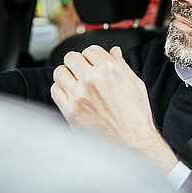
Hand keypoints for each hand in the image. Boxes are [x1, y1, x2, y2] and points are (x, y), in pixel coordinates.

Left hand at [50, 45, 176, 172]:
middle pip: (71, 57)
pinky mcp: (70, 111)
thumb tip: (114, 52)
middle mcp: (92, 80)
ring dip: (67, 74)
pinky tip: (71, 94)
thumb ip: (122, 65)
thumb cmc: (136, 117)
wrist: (132, 142)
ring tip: (75, 82)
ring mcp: (79, 96)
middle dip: (78, 62)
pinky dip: (60, 90)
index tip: (93, 62)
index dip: (92, 56)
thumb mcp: (135, 84)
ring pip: (59, 72)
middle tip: (83, 71)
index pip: (90, 50)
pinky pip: (55, 91)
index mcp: (110, 70)